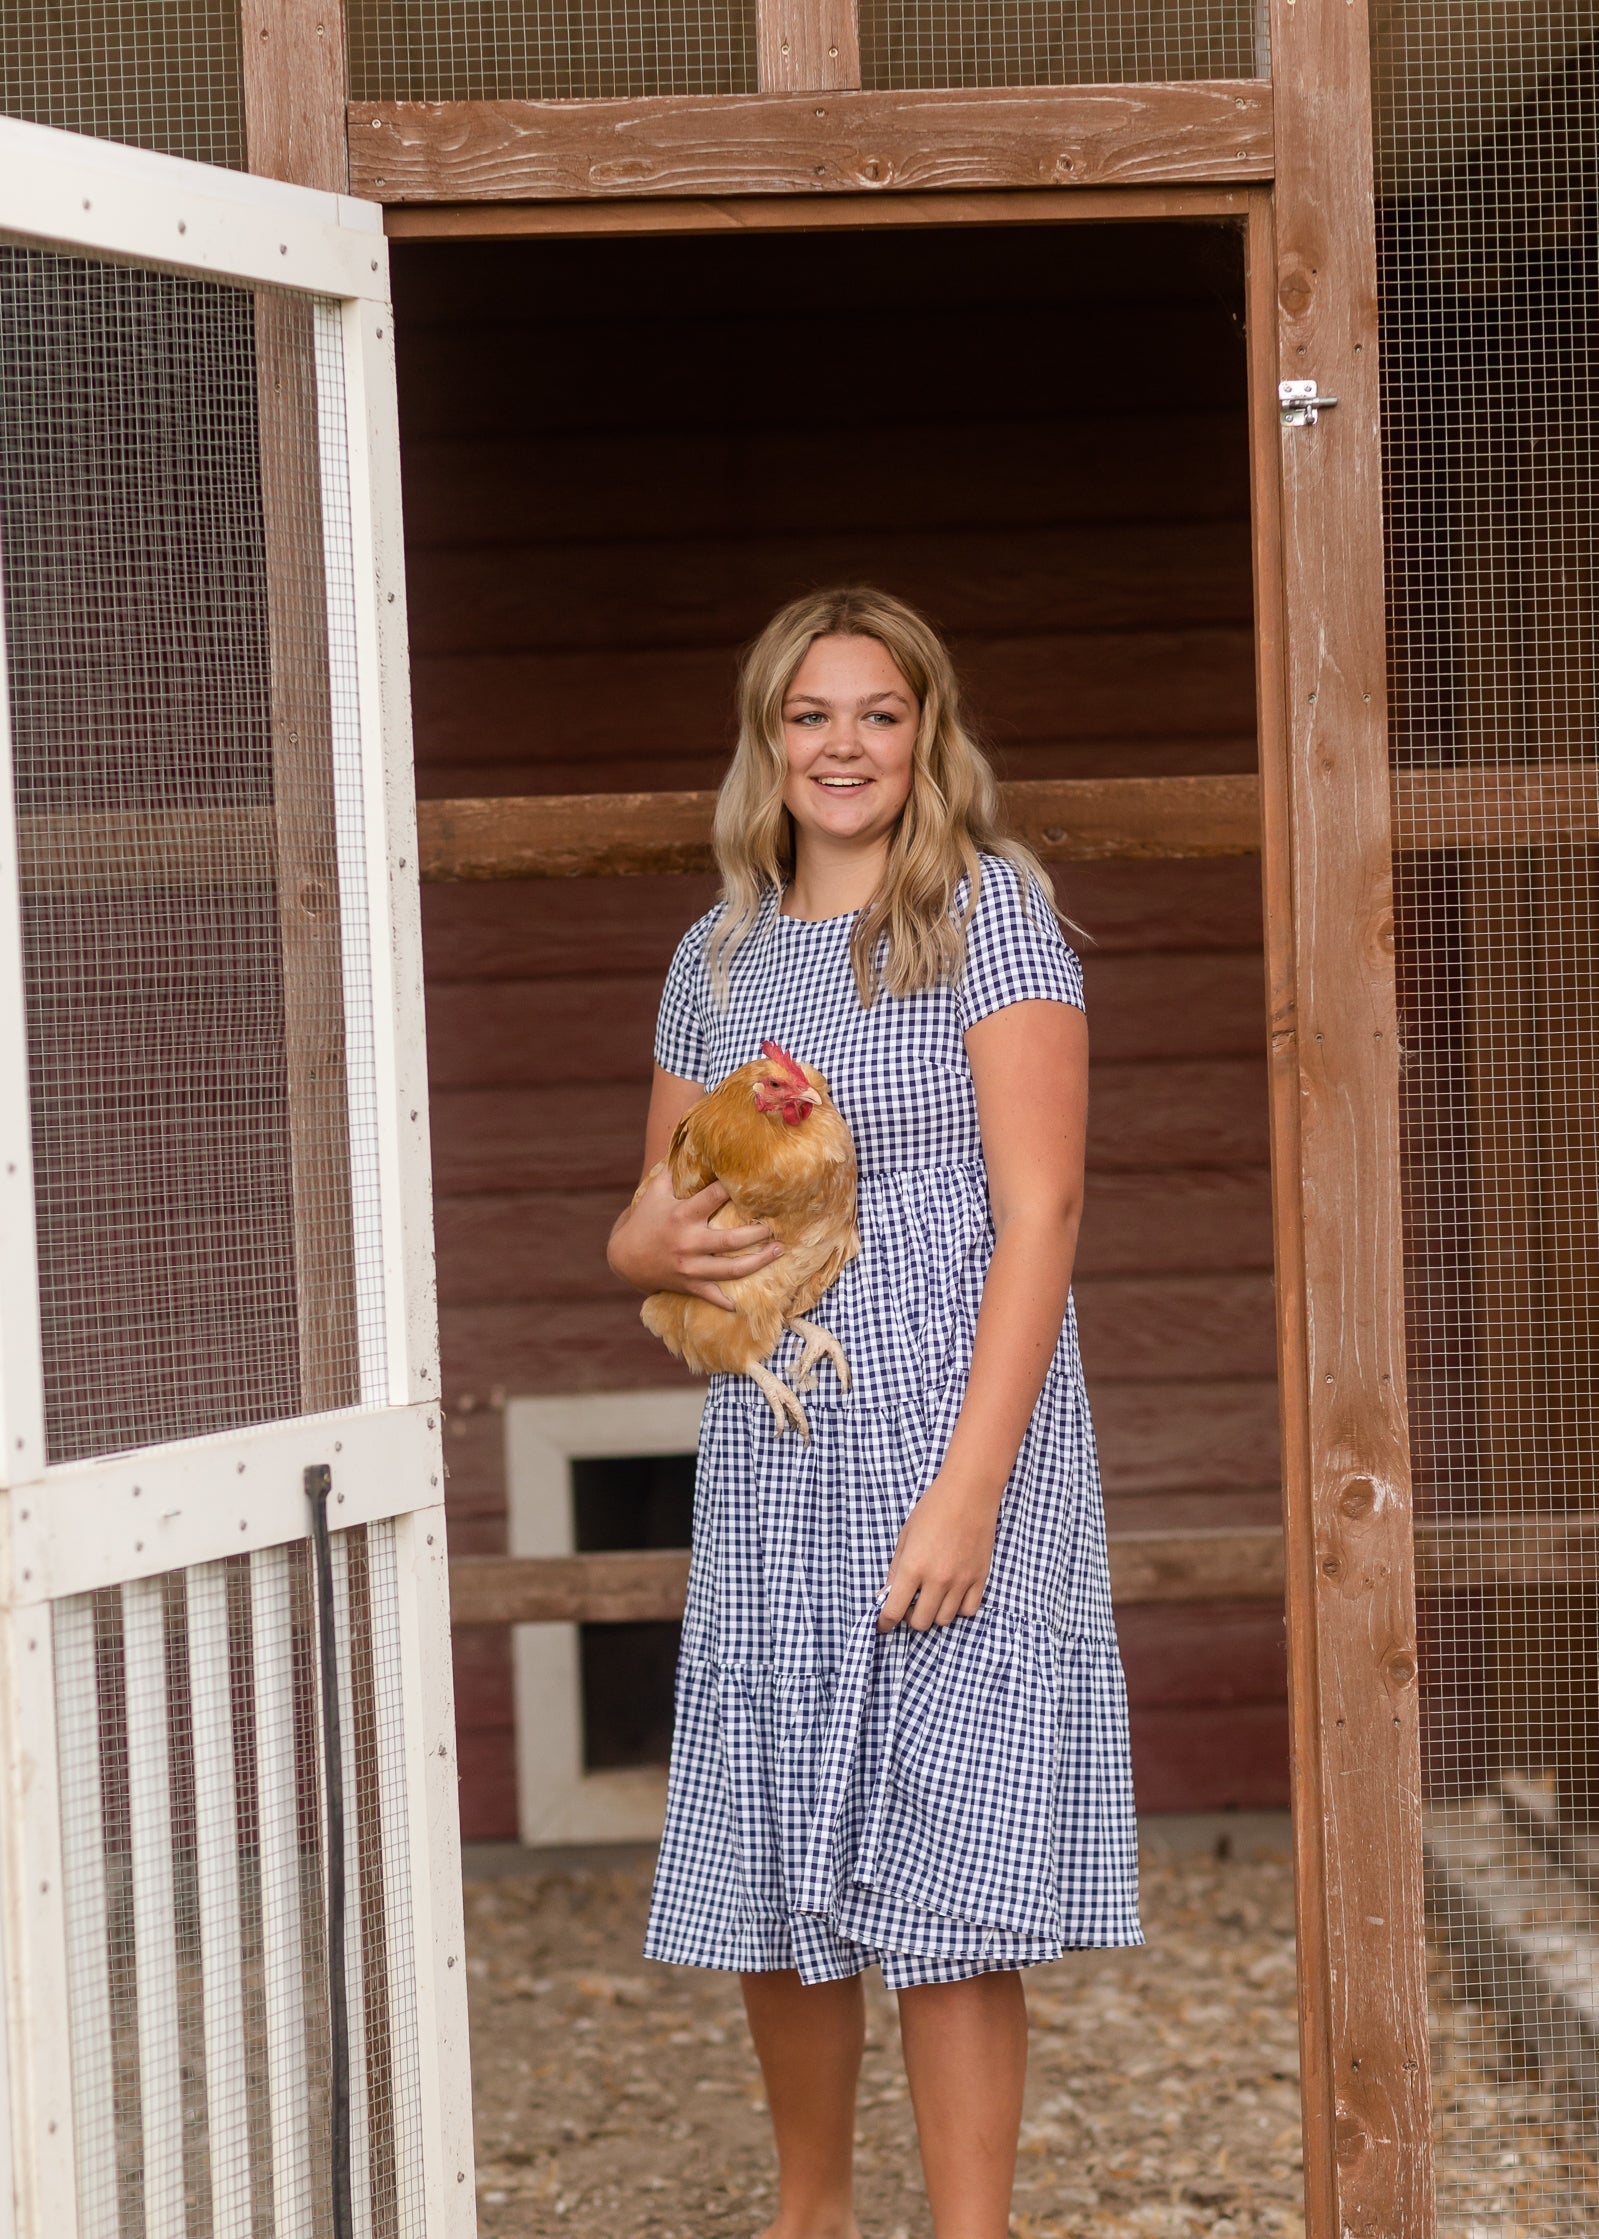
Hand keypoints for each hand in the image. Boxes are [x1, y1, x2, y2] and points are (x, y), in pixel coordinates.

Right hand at [607, 1164, 783, 1311]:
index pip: (713, 1197)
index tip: (756, 1183)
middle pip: (730, 1240)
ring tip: (778, 1251)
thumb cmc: (645, 1219)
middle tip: (774, 1227)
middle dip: (756, 1233)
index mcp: (682, 1214)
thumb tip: (688, 1138)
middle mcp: (688, 1241)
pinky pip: (711, 1295)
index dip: (733, 1189)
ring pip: (729, 1269)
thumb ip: (674, 1169)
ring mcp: (689, 1266)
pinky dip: (725, 1301)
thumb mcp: (655, 1191)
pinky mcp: (688, 1284)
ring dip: (757, 1262)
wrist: (624, 1258)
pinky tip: (741, 1303)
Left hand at [876, 1474, 999, 1631]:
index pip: (893, 1611)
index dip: (884, 1622)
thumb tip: (886, 1595)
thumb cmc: (932, 1509)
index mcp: (913, 1567)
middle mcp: (937, 1579)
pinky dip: (957, 1608)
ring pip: (944, 1620)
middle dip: (909, 1617)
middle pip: (920, 1622)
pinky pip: (968, 1610)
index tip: (882, 1625)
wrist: (968, 1493)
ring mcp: (961, 1581)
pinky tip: (952, 1595)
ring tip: (931, 1598)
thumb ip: (896, 1570)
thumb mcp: (905, 1537)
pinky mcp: (979, 1578)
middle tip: (908, 1604)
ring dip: (933, 1613)